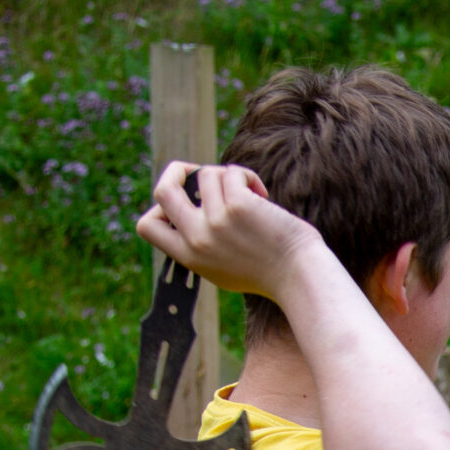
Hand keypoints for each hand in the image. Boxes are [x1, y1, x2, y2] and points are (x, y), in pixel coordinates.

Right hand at [134, 161, 321, 301]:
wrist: (302, 279)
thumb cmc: (272, 272)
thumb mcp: (225, 267)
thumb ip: (204, 244)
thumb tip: (193, 206)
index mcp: (189, 257)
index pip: (147, 226)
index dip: (160, 207)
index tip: (187, 204)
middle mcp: (197, 240)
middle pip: (162, 190)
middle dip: (179, 171)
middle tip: (202, 175)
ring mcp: (215, 222)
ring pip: (205, 174)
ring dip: (229, 176)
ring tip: (250, 194)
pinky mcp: (237, 206)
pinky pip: (231, 172)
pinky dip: (247, 176)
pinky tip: (263, 195)